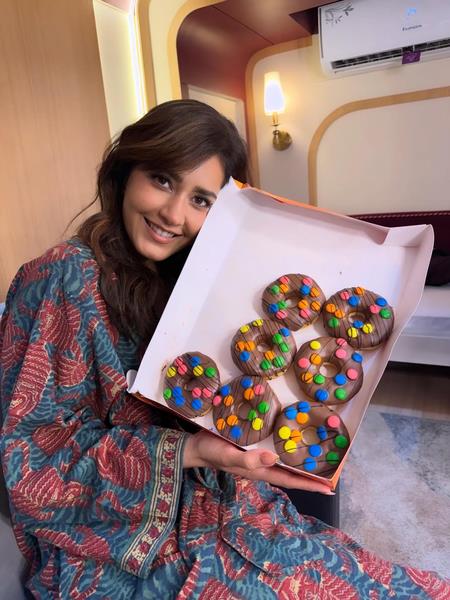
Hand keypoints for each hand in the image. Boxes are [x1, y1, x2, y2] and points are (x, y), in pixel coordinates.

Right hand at [183, 430, 333, 494]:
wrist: (196, 448)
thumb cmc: (212, 451)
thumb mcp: (228, 455)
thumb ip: (248, 459)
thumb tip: (274, 459)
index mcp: (259, 470)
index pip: (289, 480)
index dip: (309, 484)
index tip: (329, 487)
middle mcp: (261, 468)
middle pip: (290, 476)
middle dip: (309, 480)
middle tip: (330, 480)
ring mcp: (256, 461)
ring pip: (283, 468)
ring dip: (300, 470)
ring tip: (316, 468)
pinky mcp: (251, 452)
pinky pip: (274, 457)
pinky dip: (286, 457)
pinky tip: (289, 452)